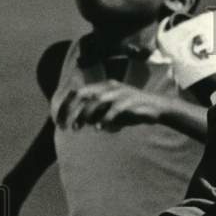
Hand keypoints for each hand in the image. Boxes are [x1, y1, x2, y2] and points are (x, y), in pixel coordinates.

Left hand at [56, 81, 171, 131]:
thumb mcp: (111, 111)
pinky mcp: (130, 101)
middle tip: (65, 126)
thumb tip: (83, 121)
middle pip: (82, 94)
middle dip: (70, 109)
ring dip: (85, 115)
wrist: (157, 108)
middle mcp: (109, 87)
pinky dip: (106, 119)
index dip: (65, 106)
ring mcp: (120, 93)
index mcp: (102, 87)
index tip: (59, 121)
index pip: (77, 92)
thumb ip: (98, 113)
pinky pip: (114, 109)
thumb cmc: (132, 111)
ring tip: (78, 128)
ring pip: (96, 101)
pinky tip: (100, 128)